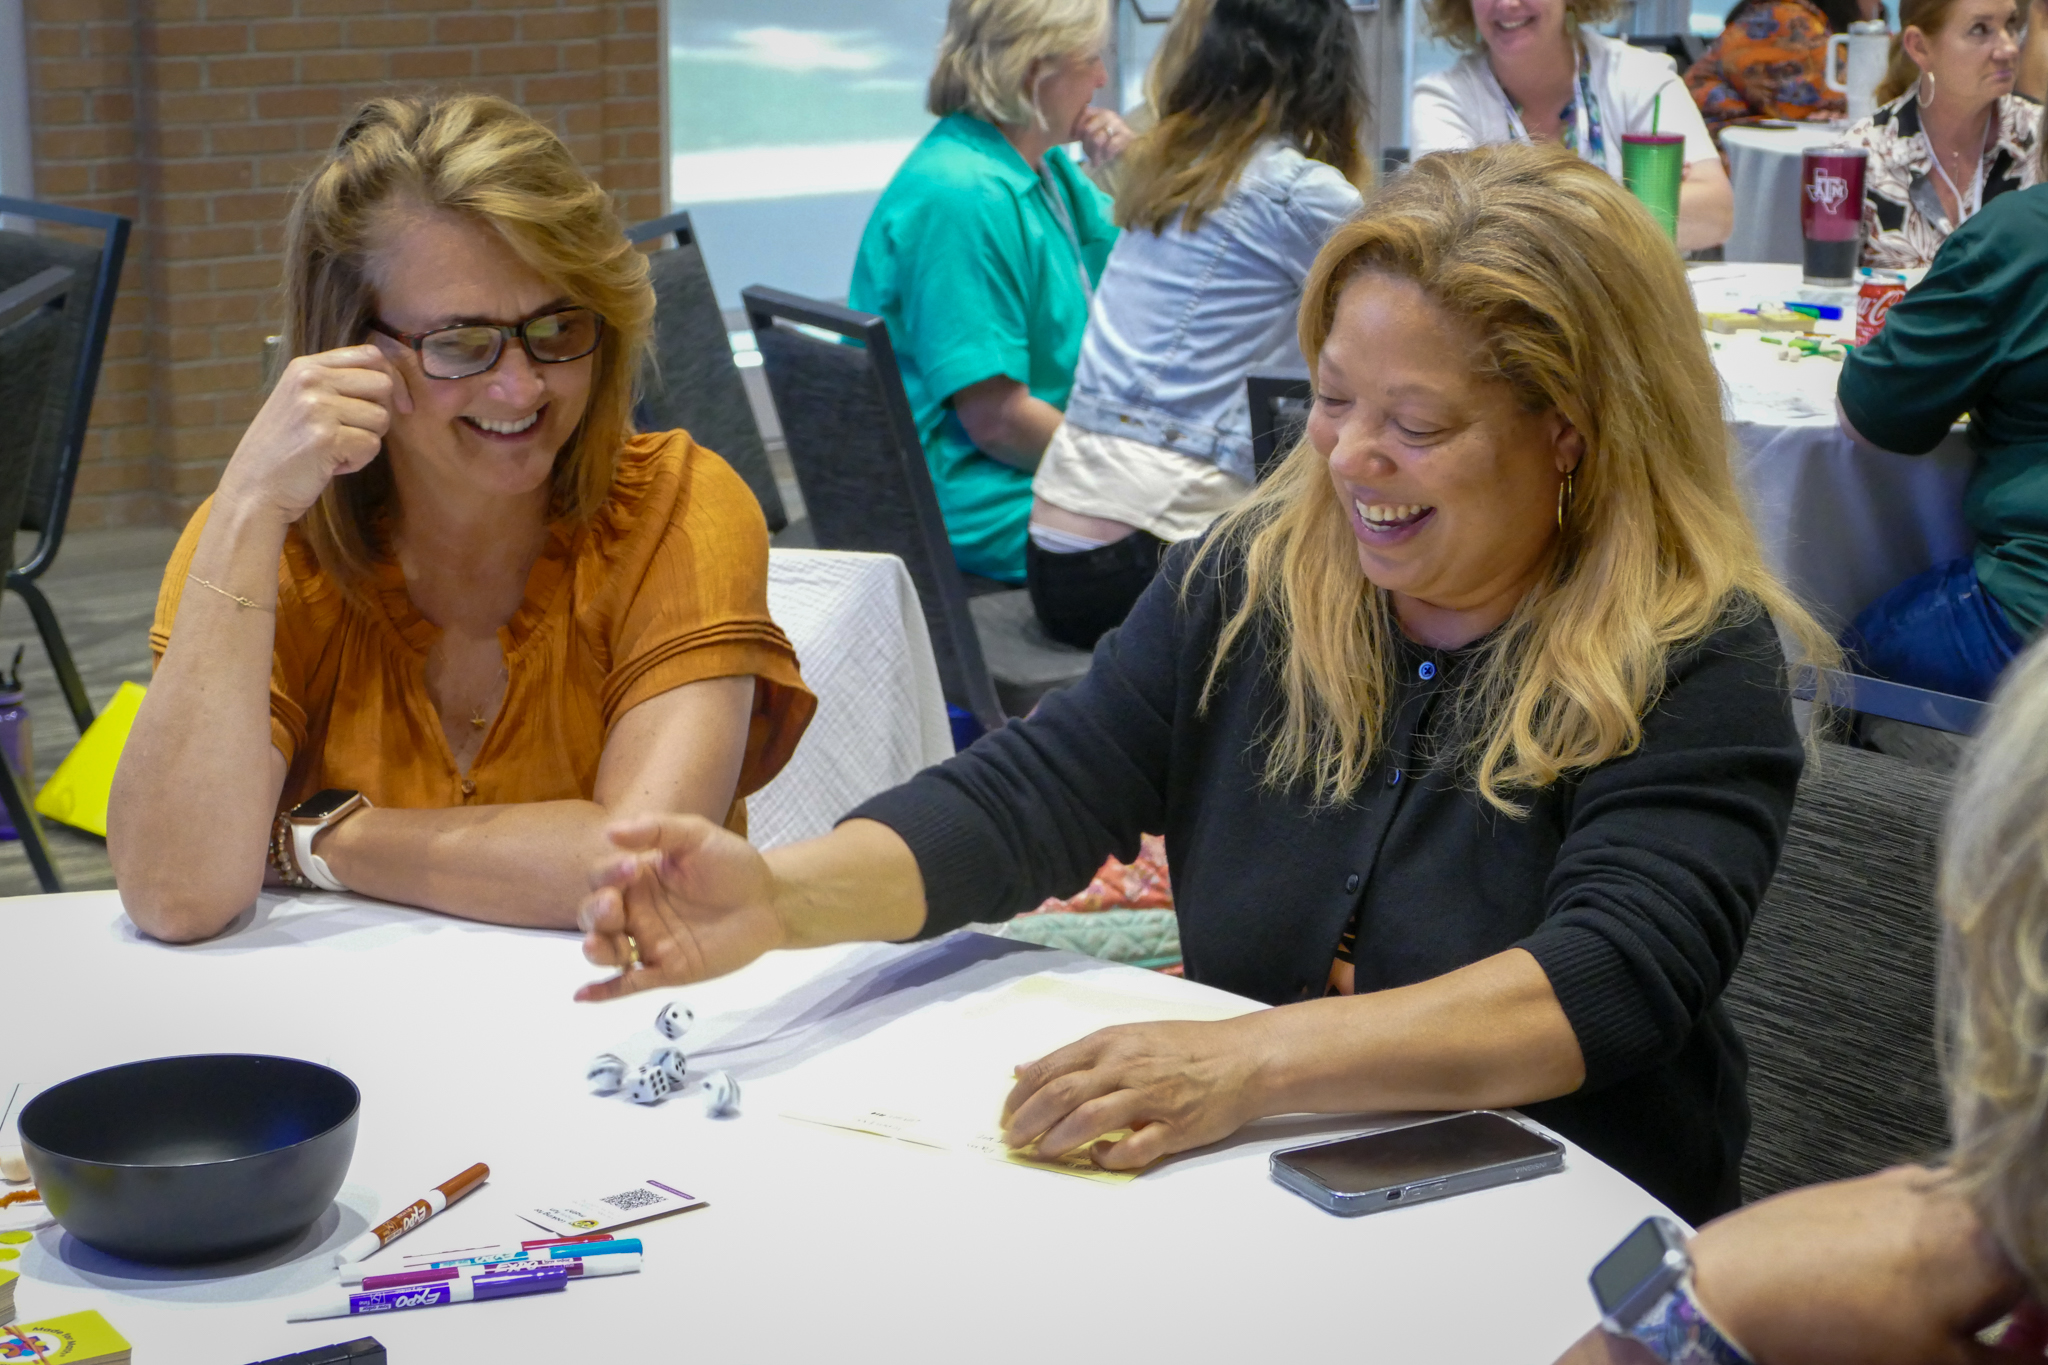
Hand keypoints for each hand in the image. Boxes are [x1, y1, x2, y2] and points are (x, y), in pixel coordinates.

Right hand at [215, 345, 409, 524]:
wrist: (254, 488)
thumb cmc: (285, 449)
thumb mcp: (302, 401)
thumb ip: (337, 384)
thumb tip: (391, 379)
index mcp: (306, 366)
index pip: (370, 355)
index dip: (393, 379)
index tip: (400, 404)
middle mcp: (310, 379)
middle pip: (382, 384)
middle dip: (379, 414)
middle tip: (353, 434)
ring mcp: (317, 406)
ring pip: (381, 417)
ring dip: (366, 441)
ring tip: (335, 451)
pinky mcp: (325, 437)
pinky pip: (371, 445)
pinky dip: (358, 461)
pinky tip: (331, 465)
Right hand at [573, 814, 789, 1002]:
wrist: (770, 901)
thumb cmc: (732, 866)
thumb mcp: (696, 836)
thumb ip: (656, 829)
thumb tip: (611, 831)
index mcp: (638, 877)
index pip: (602, 877)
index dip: (608, 874)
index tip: (632, 867)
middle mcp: (637, 910)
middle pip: (595, 915)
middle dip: (595, 912)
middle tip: (612, 906)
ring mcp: (650, 942)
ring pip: (607, 950)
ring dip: (597, 949)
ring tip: (598, 945)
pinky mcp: (667, 970)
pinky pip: (629, 983)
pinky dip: (605, 991)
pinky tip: (585, 995)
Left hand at [1000, 1016, 1267, 1170]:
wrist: (1243, 1058)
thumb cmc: (1184, 1047)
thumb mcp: (1127, 1036)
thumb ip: (1076, 1055)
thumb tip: (1024, 1068)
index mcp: (1111, 1043)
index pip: (1051, 1068)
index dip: (1021, 1096)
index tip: (1007, 1115)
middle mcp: (1126, 1067)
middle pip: (1062, 1094)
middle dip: (1029, 1121)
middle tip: (1014, 1141)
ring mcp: (1150, 1098)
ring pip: (1090, 1120)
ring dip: (1058, 1141)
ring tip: (1043, 1153)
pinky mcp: (1175, 1128)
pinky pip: (1133, 1148)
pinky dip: (1108, 1156)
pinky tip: (1097, 1157)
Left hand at [1076, 106, 1133, 165]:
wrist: (1133, 149)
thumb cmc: (1109, 142)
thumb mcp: (1095, 133)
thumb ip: (1084, 131)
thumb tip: (1071, 135)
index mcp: (1099, 112)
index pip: (1084, 113)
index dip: (1077, 126)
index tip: (1075, 138)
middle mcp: (1108, 115)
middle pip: (1088, 129)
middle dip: (1086, 145)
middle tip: (1089, 155)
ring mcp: (1118, 124)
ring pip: (1097, 139)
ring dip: (1095, 154)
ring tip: (1096, 160)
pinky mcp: (1126, 136)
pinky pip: (1110, 146)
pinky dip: (1106, 155)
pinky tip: (1107, 158)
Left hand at [1688, 1166, 2032, 1364]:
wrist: (1733, 1289)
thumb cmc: (1836, 1330)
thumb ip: (2014, 1362)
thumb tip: (2037, 1353)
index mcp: (1988, 1239)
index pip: (2046, 1267)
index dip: (2045, 1315)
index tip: (2035, 1338)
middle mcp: (1954, 1194)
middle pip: (2022, 1238)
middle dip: (2025, 1292)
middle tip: (2013, 1335)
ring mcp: (1908, 1182)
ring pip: (1982, 1222)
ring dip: (1989, 1267)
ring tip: (1962, 1315)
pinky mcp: (1870, 1184)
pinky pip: (1936, 1211)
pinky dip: (1947, 1247)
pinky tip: (1917, 1285)